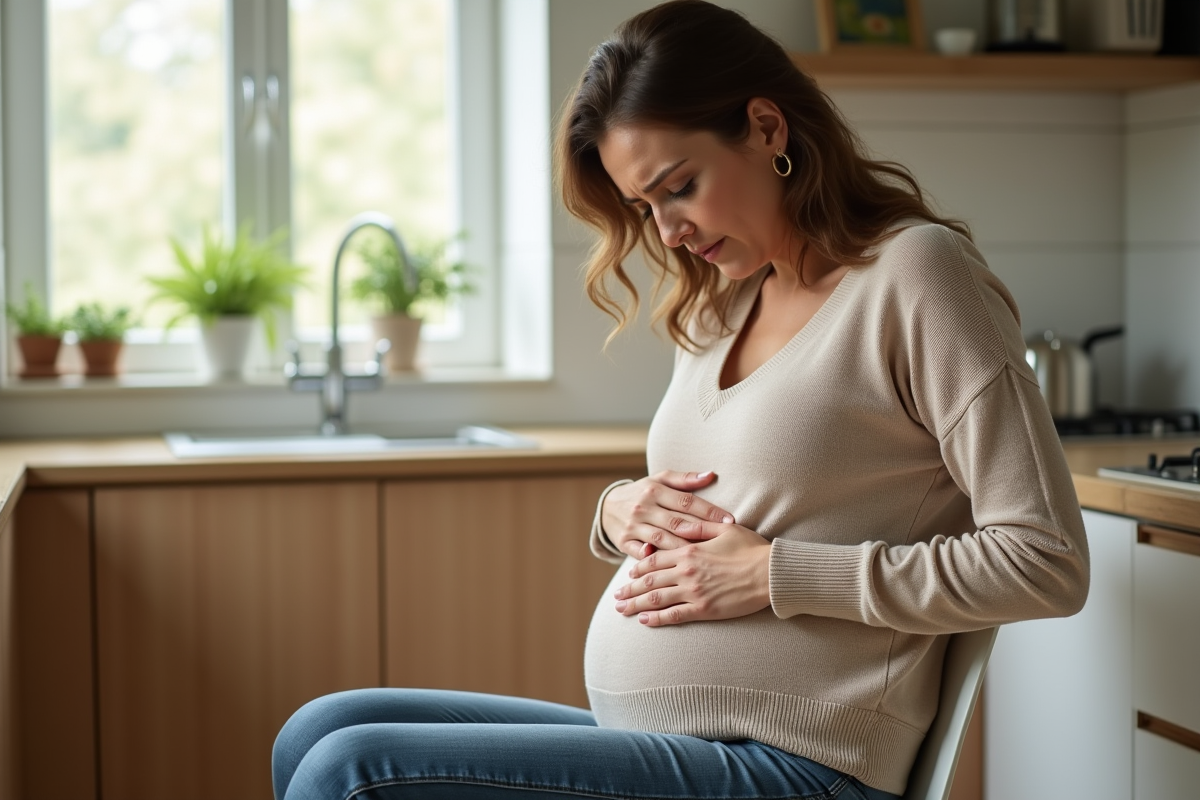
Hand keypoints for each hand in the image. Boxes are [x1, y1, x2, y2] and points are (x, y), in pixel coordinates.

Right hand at [601, 470, 735, 559]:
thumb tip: (711, 475)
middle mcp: (643, 508)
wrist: (607, 507)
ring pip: (661, 539)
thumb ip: (685, 479)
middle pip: (676, 521)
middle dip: (701, 531)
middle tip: (723, 539)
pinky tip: (668, 564)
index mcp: (655, 491)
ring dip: (683, 547)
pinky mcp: (624, 542)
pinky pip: (639, 552)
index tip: (730, 520)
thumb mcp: (659, 480)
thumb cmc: (643, 493)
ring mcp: (633, 526)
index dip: (709, 511)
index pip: (687, 501)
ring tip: (705, 555)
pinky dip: (652, 557)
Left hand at [613, 521, 770, 625]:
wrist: (770, 572)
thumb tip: (681, 523)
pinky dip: (657, 619)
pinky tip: (645, 622)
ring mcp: (694, 592)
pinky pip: (674, 616)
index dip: (638, 568)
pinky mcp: (704, 610)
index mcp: (688, 551)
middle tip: (617, 597)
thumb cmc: (751, 548)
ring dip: (636, 605)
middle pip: (649, 581)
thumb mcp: (724, 529)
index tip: (629, 575)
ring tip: (622, 610)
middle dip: (629, 590)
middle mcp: (686, 571)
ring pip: (656, 599)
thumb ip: (699, 527)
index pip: (654, 560)